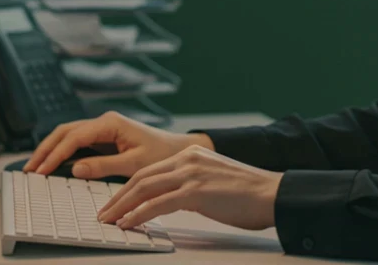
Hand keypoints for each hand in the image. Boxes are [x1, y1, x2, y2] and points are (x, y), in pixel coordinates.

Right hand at [24, 111, 213, 178]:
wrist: (178, 148)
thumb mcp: (134, 164)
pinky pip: (76, 141)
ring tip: (35, 167)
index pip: (74, 137)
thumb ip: (104, 166)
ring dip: (50, 149)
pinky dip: (61, 151)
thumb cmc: (161, 155)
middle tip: (29, 169)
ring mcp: (102, 128)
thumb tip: (76, 168)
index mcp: (110, 123)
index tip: (42, 170)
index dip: (55, 154)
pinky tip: (52, 163)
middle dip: (45, 149)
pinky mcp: (103, 136)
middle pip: (64, 131)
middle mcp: (103, 122)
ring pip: (67, 134)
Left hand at [97, 145, 282, 231]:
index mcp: (191, 154)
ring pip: (145, 188)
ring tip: (109, 220)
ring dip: (122, 206)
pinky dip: (139, 214)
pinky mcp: (196, 191)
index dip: (127, 187)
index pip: (150, 170)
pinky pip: (158, 204)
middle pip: (141, 177)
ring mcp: (191, 173)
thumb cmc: (249, 193)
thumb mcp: (214, 180)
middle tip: (104, 212)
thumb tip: (172, 200)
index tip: (115, 202)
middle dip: (118, 197)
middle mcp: (188, 159)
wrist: (273, 193)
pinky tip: (128, 223)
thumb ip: (191, 184)